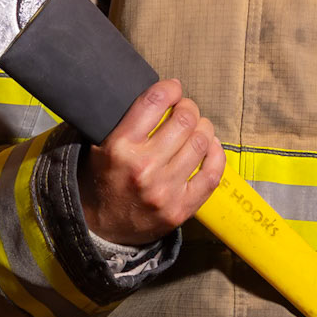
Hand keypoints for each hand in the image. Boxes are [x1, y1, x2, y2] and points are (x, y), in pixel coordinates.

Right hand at [76, 79, 224, 246]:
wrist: (101, 228)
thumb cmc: (104, 180)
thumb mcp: (99, 146)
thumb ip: (124, 121)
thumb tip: (159, 93)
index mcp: (119, 147)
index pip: (154, 101)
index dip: (170, 88)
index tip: (173, 88)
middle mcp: (144, 168)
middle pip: (184, 119)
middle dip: (188, 107)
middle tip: (185, 109)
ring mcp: (165, 190)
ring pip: (201, 142)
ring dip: (203, 128)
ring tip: (197, 127)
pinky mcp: (182, 208)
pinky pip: (213, 174)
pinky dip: (216, 154)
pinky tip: (210, 146)